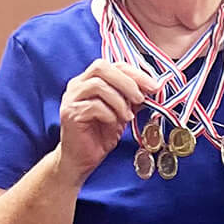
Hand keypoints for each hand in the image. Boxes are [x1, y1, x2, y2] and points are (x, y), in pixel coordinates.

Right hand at [57, 60, 157, 179]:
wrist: (83, 159)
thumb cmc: (101, 134)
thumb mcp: (123, 111)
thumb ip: (132, 97)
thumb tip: (153, 87)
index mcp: (90, 80)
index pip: (114, 65)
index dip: (136, 73)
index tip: (154, 86)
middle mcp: (77, 85)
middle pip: (101, 67)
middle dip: (126, 82)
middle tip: (140, 98)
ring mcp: (71, 98)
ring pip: (97, 85)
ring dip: (119, 101)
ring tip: (127, 116)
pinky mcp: (70, 114)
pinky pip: (94, 106)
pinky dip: (109, 114)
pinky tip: (114, 124)